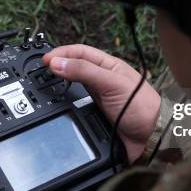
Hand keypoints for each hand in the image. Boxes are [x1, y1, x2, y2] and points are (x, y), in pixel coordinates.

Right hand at [43, 44, 160, 162]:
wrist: (152, 137)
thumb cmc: (142, 106)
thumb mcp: (112, 83)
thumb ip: (85, 71)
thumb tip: (58, 63)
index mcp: (107, 66)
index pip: (79, 52)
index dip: (61, 53)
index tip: (44, 60)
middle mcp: (100, 81)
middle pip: (72, 70)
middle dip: (56, 69)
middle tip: (38, 73)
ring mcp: (96, 99)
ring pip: (71, 90)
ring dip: (57, 90)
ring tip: (42, 90)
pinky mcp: (94, 117)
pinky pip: (73, 111)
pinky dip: (63, 110)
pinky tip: (55, 111)